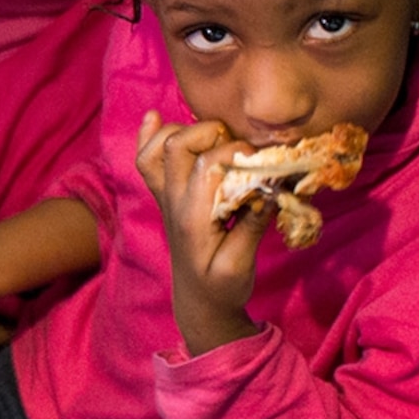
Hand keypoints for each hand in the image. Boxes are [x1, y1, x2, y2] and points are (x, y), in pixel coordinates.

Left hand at [136, 112, 266, 354]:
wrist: (198, 303)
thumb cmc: (222, 288)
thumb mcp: (241, 265)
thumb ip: (252, 226)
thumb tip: (271, 187)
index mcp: (192, 217)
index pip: (208, 165)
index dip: (237, 153)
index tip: (262, 163)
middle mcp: (174, 201)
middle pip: (179, 145)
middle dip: (213, 133)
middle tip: (240, 148)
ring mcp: (166, 197)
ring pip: (159, 148)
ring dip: (186, 130)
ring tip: (215, 136)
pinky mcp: (167, 197)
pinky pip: (146, 161)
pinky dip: (149, 136)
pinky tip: (155, 116)